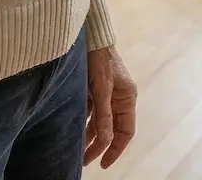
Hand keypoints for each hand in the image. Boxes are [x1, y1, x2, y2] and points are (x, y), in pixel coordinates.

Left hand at [84, 44, 136, 168]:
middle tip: (85, 160)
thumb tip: (106, 142)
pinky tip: (74, 131)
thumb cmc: (100, 61)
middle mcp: (119, 98)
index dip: (116, 149)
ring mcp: (108, 94)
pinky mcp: (96, 90)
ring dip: (90, 136)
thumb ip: (104, 116)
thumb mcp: (102, 89)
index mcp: (127, 98)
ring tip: (77, 150)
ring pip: (100, 123)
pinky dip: (85, 123)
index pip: (126, 132)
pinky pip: (92, 113)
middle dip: (99, 146)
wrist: (91, 38)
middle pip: (112, 130)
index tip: (103, 163)